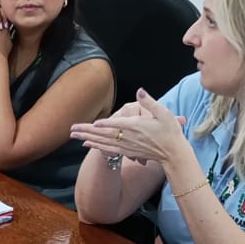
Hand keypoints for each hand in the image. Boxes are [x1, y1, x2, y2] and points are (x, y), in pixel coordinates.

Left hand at [72, 95, 186, 164]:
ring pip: (103, 142)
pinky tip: (86, 144)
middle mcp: (129, 137)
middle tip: (71, 129)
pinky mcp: (127, 151)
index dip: (106, 124)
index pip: (118, 124)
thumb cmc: (170, 131)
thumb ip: (149, 102)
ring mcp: (127, 145)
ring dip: (87, 139)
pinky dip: (96, 147)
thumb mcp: (164, 113)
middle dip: (87, 131)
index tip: (93, 124)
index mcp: (137, 126)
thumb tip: (140, 91)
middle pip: (104, 134)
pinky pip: (108, 149)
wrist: (173, 152)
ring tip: (74, 136)